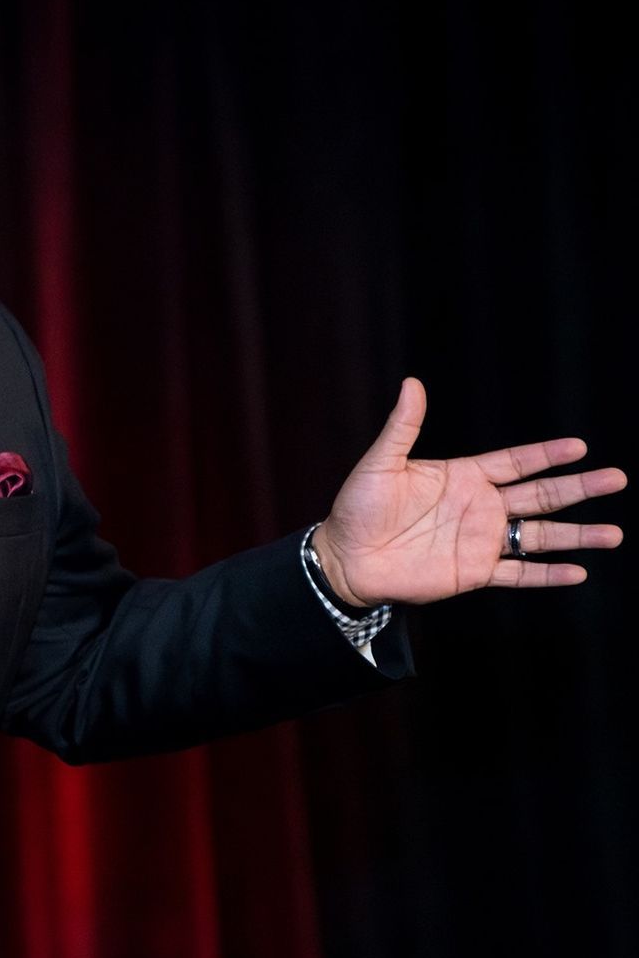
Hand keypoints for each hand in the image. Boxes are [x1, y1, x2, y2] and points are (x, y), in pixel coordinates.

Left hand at [310, 378, 625, 607]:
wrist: (345, 558)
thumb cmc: (357, 508)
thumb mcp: (380, 463)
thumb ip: (403, 427)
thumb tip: (411, 383)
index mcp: (463, 477)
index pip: (516, 462)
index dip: (547, 455)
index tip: (581, 447)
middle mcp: (479, 507)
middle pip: (541, 496)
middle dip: (579, 488)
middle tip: (616, 478)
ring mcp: (480, 540)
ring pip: (539, 536)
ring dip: (576, 535)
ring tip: (613, 533)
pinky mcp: (474, 572)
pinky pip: (518, 574)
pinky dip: (547, 574)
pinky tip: (578, 572)